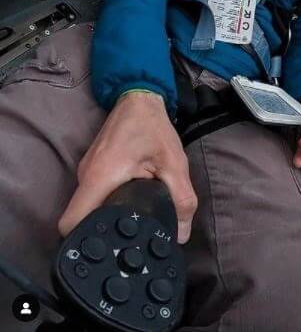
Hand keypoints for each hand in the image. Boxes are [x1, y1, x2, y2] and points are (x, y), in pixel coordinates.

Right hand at [59, 91, 198, 243]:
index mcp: (100, 178)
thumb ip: (180, 200)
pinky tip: (129, 206)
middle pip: (81, 219)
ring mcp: (86, 173)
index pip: (72, 222)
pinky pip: (95, 195)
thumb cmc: (154, 129)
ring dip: (108, 216)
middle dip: (102, 232)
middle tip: (127, 242)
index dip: (85, 240)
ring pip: (89, 208)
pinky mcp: (92, 170)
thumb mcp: (174, 165)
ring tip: (131, 225)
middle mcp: (86, 178)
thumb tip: (180, 234)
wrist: (140, 100)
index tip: (107, 250)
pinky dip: (109, 203)